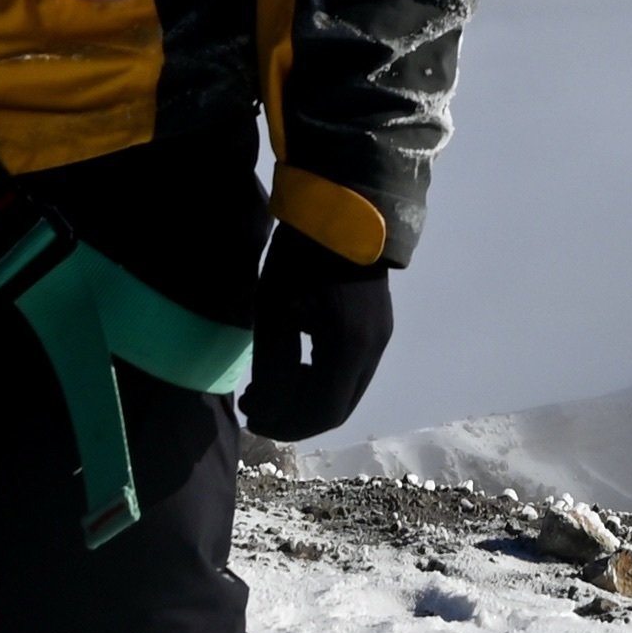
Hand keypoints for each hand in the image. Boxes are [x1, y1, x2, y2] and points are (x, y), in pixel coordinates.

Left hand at [241, 224, 393, 441]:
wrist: (341, 206)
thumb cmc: (299, 256)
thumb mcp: (274, 310)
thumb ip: (273, 367)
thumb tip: (269, 411)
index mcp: (349, 348)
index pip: (320, 413)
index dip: (283, 426)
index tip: (250, 418)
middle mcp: (373, 350)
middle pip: (336, 409)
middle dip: (294, 418)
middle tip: (256, 408)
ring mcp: (380, 338)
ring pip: (345, 392)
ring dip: (307, 400)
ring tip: (270, 388)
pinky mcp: (378, 326)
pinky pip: (350, 371)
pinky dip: (321, 380)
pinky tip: (295, 366)